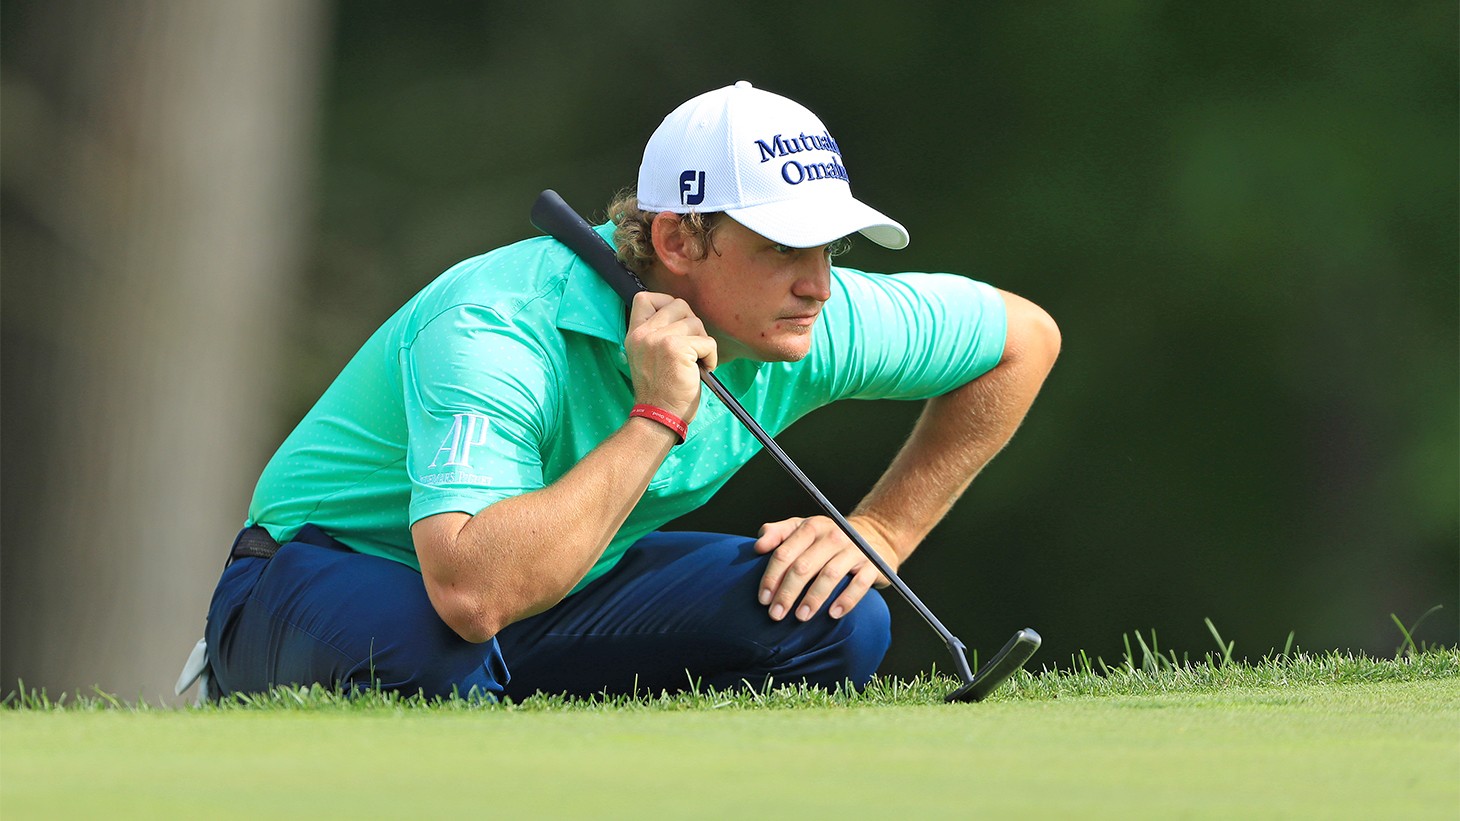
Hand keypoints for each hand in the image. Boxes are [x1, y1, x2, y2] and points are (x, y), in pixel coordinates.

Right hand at [625, 291, 716, 422]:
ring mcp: (659, 339)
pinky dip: (711, 357)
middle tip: (691, 347)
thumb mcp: (646, 356)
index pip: (644, 298)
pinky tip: (702, 371)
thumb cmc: (660, 391)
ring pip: (696, 322)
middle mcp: (644, 334)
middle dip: (692, 323)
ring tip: (695, 362)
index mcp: (635, 334)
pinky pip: (707, 342)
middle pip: (678, 304)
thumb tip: (683, 315)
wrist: (659, 417)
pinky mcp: (678, 349)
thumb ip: (656, 334)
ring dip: (702, 343)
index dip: (665, 303)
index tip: (675, 323)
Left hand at [753, 515, 899, 621]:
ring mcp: (854, 550)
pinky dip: (846, 599)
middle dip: (787, 593)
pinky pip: (859, 584)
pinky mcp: (873, 565)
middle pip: (804, 566)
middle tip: (776, 614)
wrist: (875, 533)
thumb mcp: (803, 528)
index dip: (771, 577)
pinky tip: (833, 614)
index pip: (785, 553)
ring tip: (801, 617)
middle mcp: (833, 536)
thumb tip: (758, 546)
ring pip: (829, 575)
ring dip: (813, 598)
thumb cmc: (828, 537)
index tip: (763, 599)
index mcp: (811, 527)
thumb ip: (777, 533)